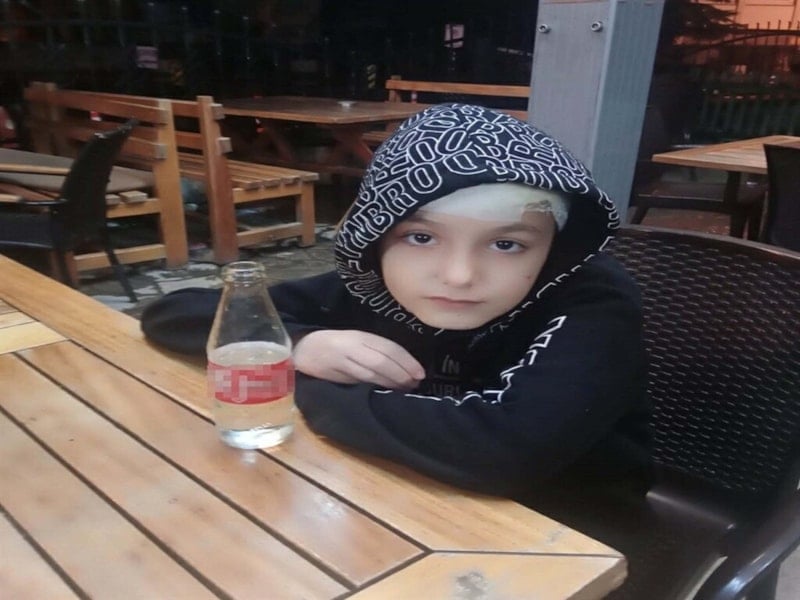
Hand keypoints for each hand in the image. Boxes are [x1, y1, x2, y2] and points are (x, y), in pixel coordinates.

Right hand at [293, 330, 424, 388]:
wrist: (302, 350)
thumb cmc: (334, 344)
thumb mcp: (355, 340)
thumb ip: (375, 349)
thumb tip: (403, 366)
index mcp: (360, 336)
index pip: (388, 347)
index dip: (406, 360)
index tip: (420, 373)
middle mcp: (352, 346)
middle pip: (381, 361)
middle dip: (401, 374)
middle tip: (415, 383)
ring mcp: (342, 361)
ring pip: (371, 373)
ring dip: (391, 383)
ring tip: (405, 389)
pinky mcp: (335, 375)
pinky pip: (359, 381)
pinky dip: (376, 387)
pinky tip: (386, 392)